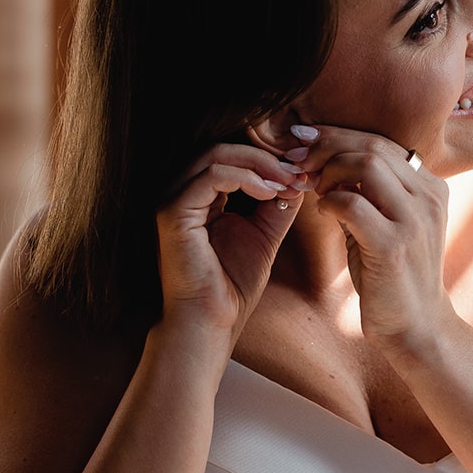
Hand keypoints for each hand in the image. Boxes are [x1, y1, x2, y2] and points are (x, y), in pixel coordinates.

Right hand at [156, 143, 311, 334]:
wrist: (212, 323)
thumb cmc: (232, 287)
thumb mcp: (263, 236)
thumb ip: (275, 206)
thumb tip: (297, 178)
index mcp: (197, 198)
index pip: (229, 158)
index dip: (267, 159)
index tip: (301, 172)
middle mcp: (179, 193)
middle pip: (223, 149)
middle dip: (266, 157)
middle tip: (299, 171)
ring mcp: (171, 200)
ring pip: (216, 154)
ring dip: (260, 164)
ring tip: (288, 182)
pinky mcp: (172, 212)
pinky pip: (212, 176)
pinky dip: (246, 178)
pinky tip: (270, 193)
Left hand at [310, 130, 451, 352]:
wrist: (416, 327)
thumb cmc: (393, 276)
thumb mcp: (386, 225)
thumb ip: (366, 193)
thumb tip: (322, 160)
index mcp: (431, 188)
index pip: (382, 142)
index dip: (339, 136)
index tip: (306, 141)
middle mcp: (430, 198)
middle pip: (373, 147)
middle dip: (328, 148)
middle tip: (300, 162)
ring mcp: (415, 221)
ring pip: (366, 166)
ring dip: (330, 172)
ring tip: (316, 189)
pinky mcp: (394, 246)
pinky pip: (352, 204)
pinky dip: (329, 202)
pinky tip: (323, 212)